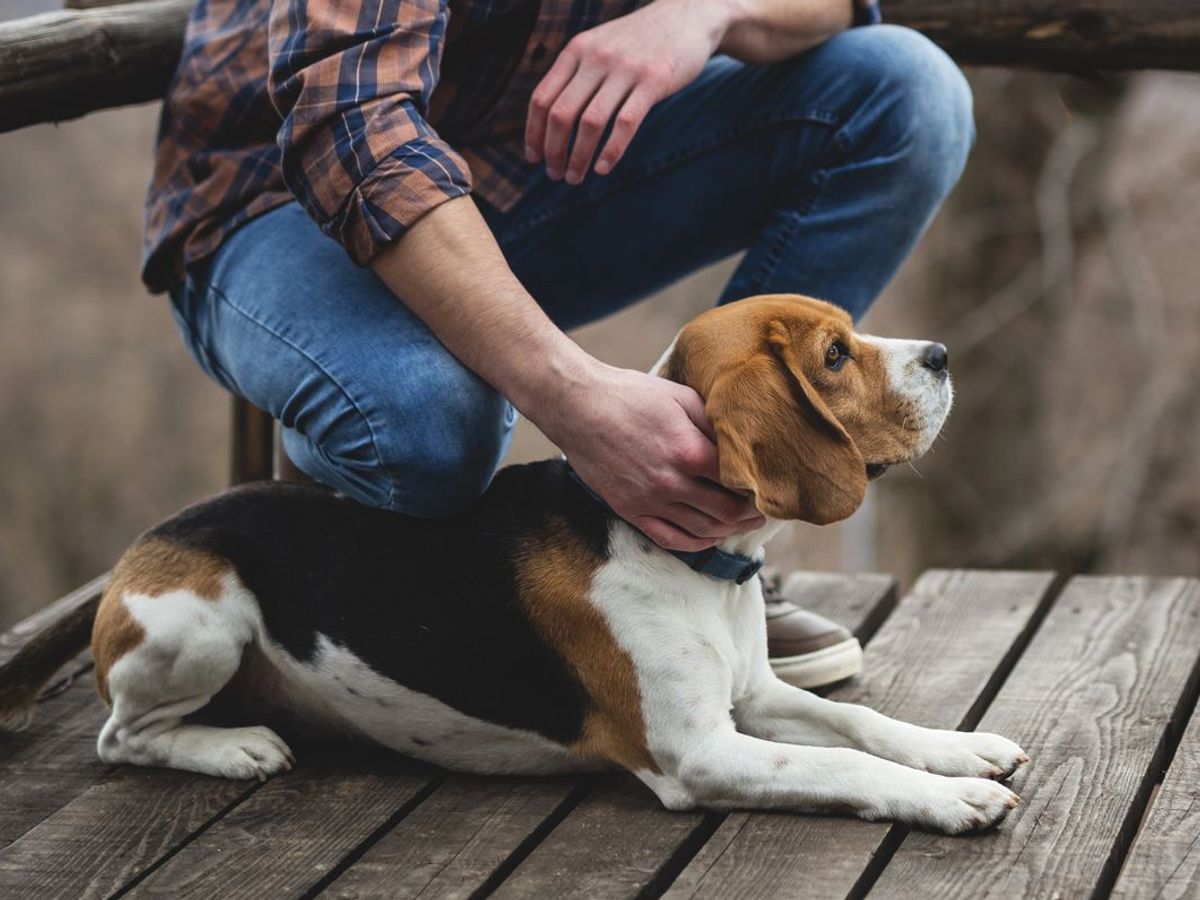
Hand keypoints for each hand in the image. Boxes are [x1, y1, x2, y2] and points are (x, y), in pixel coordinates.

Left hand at [524, 0, 730, 184]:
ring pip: (590, 123)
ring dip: (578, 157)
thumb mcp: (600, 46)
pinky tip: (602, 169)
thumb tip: (552, 121)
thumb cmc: (639, 41)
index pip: (541, 98)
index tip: (533, 158)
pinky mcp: (653, 80)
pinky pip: (625, 123)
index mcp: (576, 51)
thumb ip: (577, 74)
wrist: (687, 14)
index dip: (533, 133)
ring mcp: (625, 68)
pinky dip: (611, 151)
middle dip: (553, 151)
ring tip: (575, 178)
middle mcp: (596, 58)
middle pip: (561, 114)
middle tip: (555, 175)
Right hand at [538, 362, 764, 550]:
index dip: (760, 487)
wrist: (579, 407)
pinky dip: (696, 543)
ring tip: (744, 523)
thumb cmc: (631, 395)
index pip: (739, 482)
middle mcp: (671, 482)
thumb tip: (744, 441)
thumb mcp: (682, 397)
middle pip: (727, 512)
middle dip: (752, 514)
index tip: (771, 486)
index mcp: (689, 451)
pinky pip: (670, 539)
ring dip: (729, 531)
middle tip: (765, 509)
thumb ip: (714, 423)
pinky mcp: (630, 510)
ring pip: (703, 531)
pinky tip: (709, 537)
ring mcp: (649, 501)